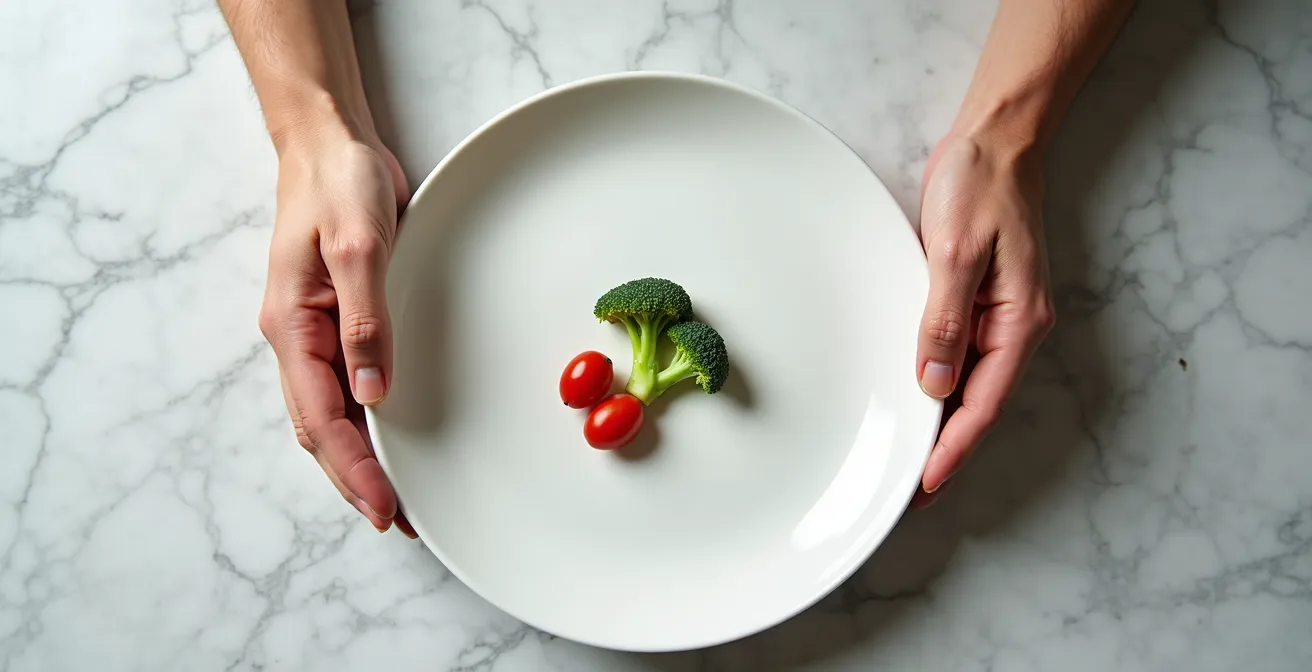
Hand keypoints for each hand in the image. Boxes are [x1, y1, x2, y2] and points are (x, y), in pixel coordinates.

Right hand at [258, 134, 416, 536]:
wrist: (331, 144)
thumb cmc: (339, 184)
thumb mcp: (358, 244)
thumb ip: (364, 320)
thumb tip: (373, 395)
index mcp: (293, 326)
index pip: (322, 418)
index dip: (353, 468)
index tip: (385, 506)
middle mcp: (297, 338)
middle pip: (320, 430)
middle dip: (355, 480)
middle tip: (398, 521)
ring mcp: (315, 332)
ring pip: (330, 415)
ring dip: (359, 459)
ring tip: (396, 497)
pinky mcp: (337, 320)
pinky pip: (345, 387)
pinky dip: (365, 423)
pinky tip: (388, 440)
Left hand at [911, 133, 1055, 506]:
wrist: (995, 141)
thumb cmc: (980, 186)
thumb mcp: (956, 251)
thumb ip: (945, 319)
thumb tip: (934, 382)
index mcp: (1020, 322)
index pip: (984, 404)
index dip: (954, 449)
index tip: (925, 483)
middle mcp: (1015, 328)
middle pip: (980, 405)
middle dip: (948, 449)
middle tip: (908, 489)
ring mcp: (1000, 317)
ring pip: (971, 386)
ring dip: (943, 423)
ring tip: (909, 458)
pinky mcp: (980, 302)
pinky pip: (962, 357)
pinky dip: (941, 386)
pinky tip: (917, 401)